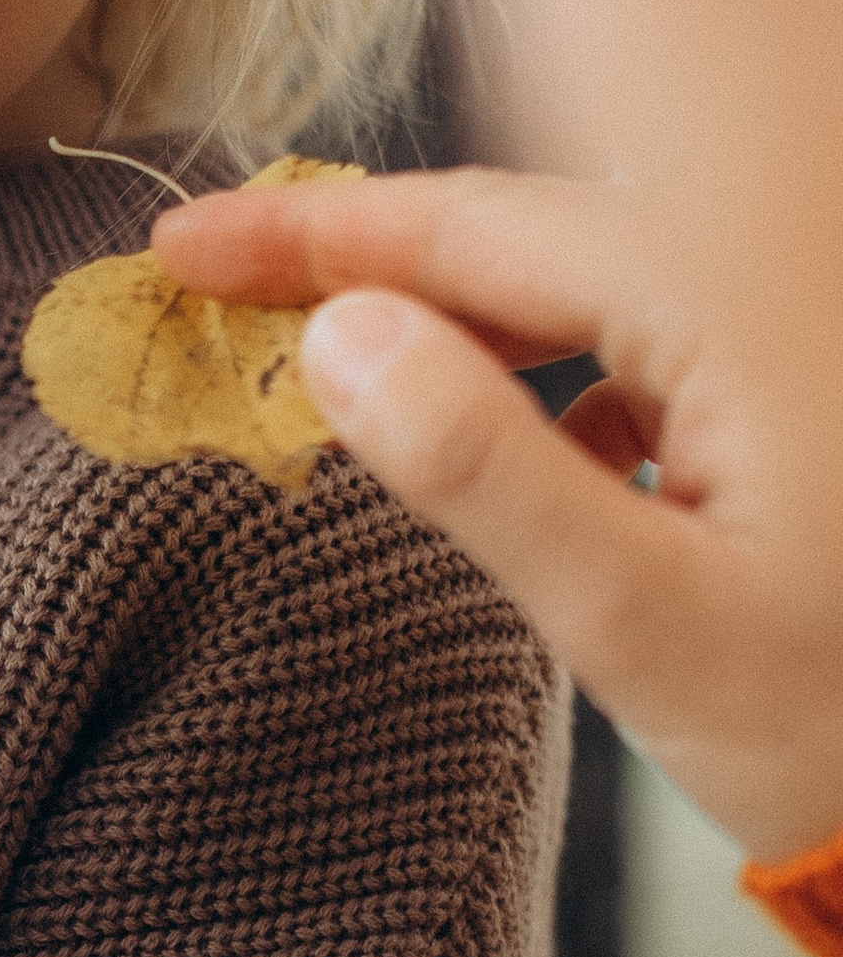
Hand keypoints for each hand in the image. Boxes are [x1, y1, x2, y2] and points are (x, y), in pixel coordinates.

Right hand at [152, 166, 842, 864]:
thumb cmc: (842, 732)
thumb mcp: (645, 622)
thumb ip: (483, 472)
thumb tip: (333, 337)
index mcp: (744, 303)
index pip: (488, 224)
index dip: (319, 230)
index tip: (181, 249)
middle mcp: (776, 280)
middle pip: (529, 229)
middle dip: (363, 252)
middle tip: (208, 282)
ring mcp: (790, 327)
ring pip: (583, 277)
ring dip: (448, 306)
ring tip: (322, 356)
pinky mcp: (796, 385)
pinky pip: (641, 331)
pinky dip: (538, 359)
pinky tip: (498, 432)